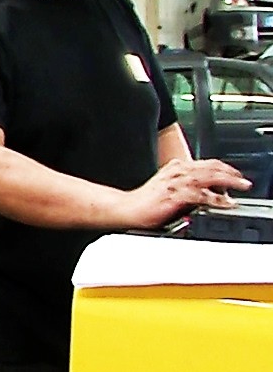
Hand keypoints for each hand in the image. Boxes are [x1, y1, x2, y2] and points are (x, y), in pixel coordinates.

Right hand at [121, 158, 250, 228]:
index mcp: (176, 168)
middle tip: (243, 181)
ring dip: (229, 182)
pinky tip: (225, 203)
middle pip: (211, 167)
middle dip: (231, 173)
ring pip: (209, 177)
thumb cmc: (144, 201)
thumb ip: (185, 184)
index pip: (205, 163)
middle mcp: (177, 171)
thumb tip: (205, 192)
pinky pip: (201, 195)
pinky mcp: (176, 196)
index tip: (235, 175)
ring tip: (240, 187)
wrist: (127, 208)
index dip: (224, 168)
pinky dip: (216, 199)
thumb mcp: (167, 186)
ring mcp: (177, 183)